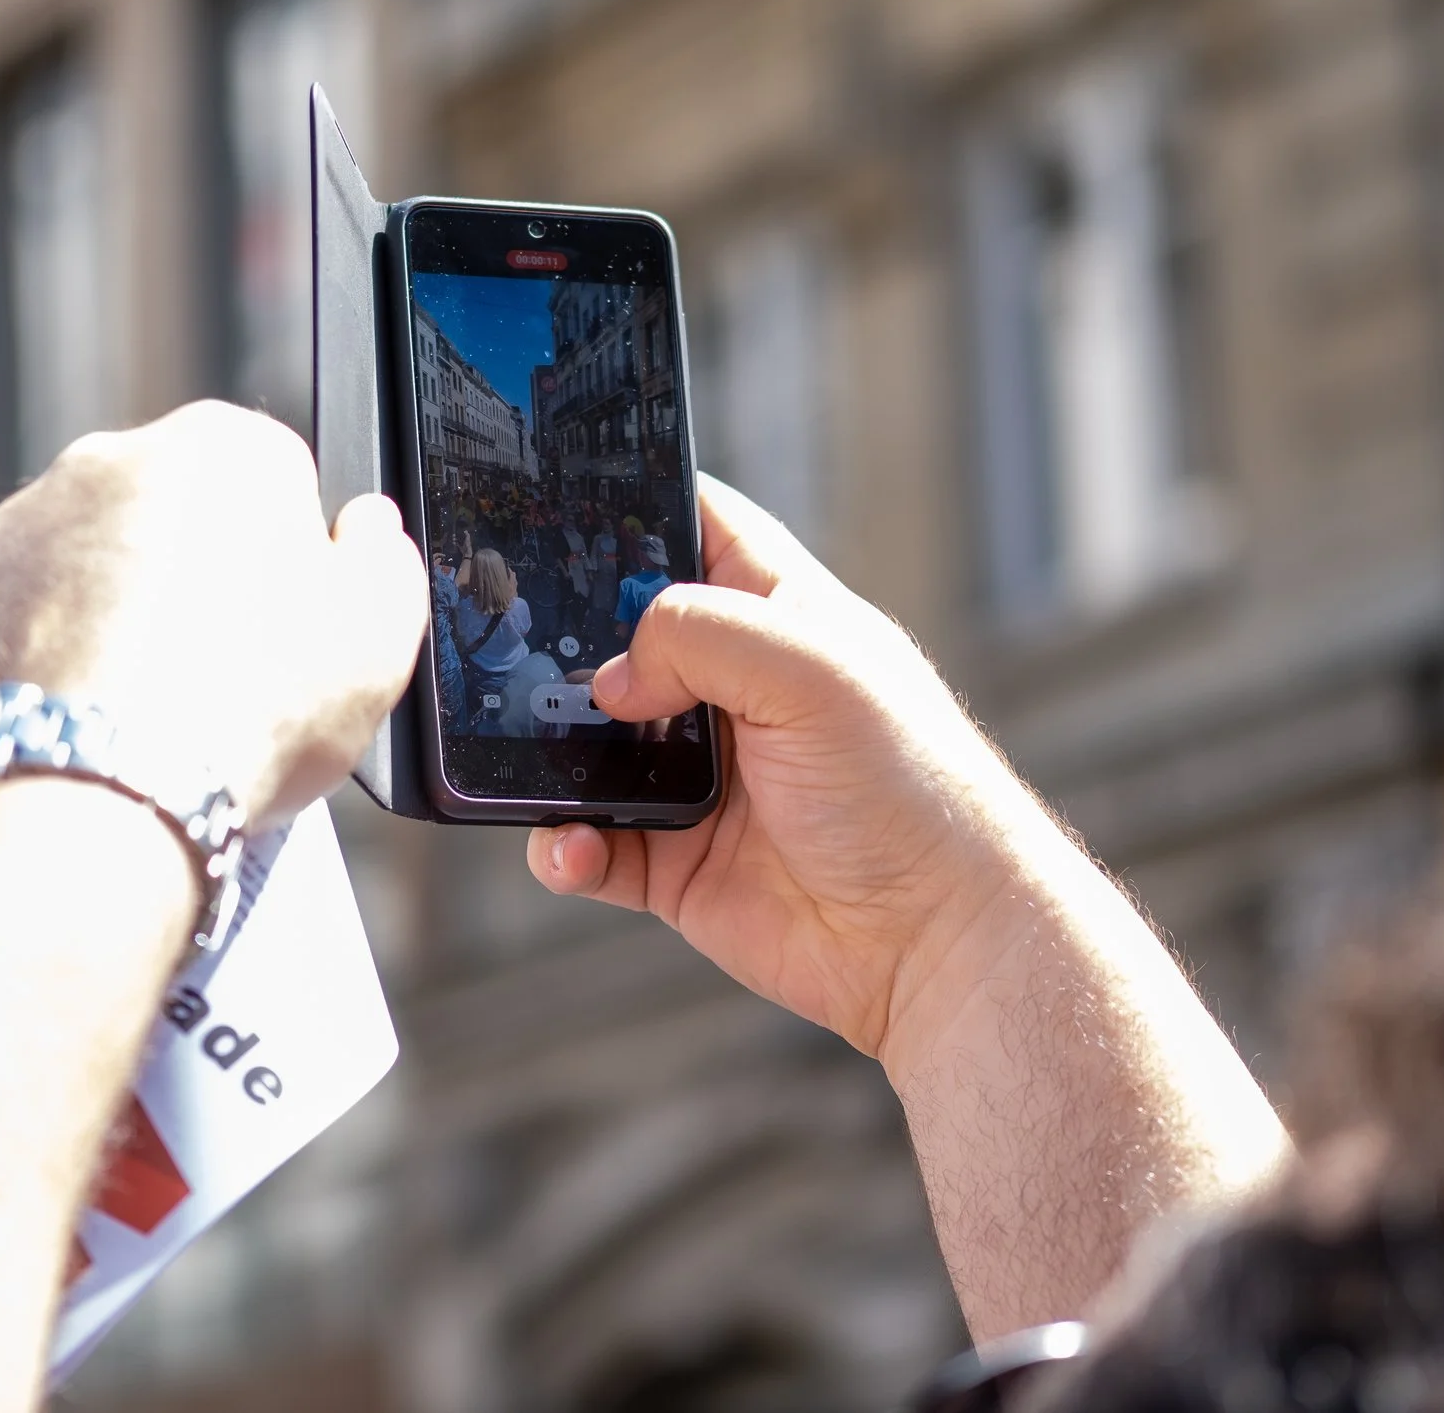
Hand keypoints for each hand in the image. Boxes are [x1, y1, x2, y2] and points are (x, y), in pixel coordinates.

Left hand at [0, 402, 426, 822]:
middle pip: (168, 522)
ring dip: (106, 627)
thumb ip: (385, 562)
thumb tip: (366, 531)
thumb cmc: (248, 715)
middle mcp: (104, 461)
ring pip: (77, 572)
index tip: (288, 640)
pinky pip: (2, 630)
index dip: (291, 568)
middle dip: (189, 587)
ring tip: (137, 729)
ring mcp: (10, 529)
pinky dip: (30, 673)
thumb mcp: (380, 641)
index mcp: (221, 449)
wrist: (86, 801)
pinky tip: (68, 738)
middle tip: (214, 690)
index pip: (273, 486)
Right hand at [528, 477, 1073, 1064]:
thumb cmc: (910, 789)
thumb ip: (700, 635)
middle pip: (614, 636)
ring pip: (588, 745)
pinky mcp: (677, 863)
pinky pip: (591, 845)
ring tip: (530, 761)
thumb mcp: (814, 670)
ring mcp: (699, 779)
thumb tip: (609, 681)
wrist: (937, 942)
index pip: (693, 526)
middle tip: (505, 648)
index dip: (629, 505)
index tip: (549, 500)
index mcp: (775, 615)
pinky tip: (575, 848)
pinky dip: (565, 847)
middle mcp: (730, 689)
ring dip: (548, 753)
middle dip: (558, 639)